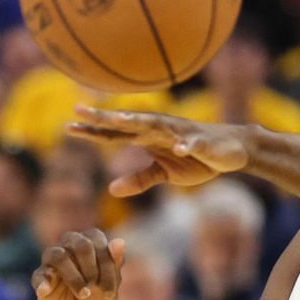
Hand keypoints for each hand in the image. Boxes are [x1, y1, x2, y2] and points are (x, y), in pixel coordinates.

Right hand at [34, 230, 124, 299]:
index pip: (96, 239)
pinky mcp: (40, 278)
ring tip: (84, 294)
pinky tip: (47, 290)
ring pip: (58, 255)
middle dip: (92, 268)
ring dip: (74, 277)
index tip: (110, 289)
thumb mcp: (113, 280)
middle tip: (96, 286)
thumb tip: (120, 241)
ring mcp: (51, 261)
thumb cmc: (100, 292)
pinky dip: (43, 282)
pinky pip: (38, 275)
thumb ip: (115, 260)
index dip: (106, 262)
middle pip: (80, 244)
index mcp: (88, 241)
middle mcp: (68, 245)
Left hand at [67, 105, 250, 196]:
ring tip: (120, 118)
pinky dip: (187, 145)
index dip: (93, 131)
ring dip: (139, 121)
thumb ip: (139, 179)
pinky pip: (193, 144)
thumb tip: (111, 190)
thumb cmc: (196, 159)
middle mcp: (160, 130)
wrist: (232, 151)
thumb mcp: (164, 173)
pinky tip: (179, 147)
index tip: (67, 127)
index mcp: (148, 138)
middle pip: (128, 123)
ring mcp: (180, 134)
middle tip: (78, 110)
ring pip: (157, 126)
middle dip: (106, 117)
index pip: (115, 134)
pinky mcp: (202, 143)